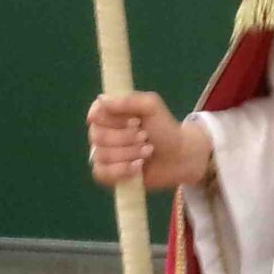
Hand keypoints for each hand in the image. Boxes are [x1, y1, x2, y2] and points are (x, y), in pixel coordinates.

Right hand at [87, 92, 211, 191]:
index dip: (114, 120)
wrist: (178, 157)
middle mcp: (102, 132)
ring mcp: (103, 154)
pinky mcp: (107, 174)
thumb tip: (101, 99)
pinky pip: (101, 173)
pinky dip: (122, 170)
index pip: (95, 114)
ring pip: (102, 155)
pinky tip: (138, 167)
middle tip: (146, 137)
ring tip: (148, 151)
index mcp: (109, 113)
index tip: (135, 121)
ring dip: (130, 154)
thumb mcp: (151, 106)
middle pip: (98, 137)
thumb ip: (128, 100)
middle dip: (126, 139)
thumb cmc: (164, 129)